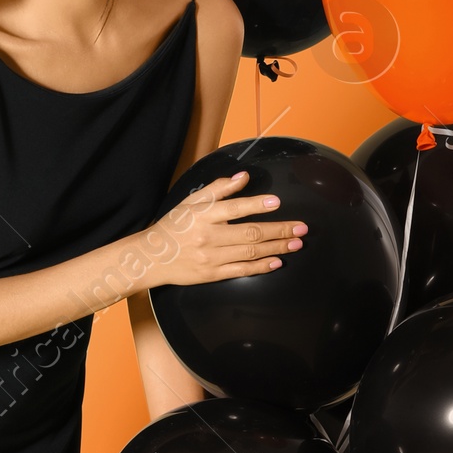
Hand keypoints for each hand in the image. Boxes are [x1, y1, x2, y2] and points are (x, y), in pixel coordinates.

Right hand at [143, 171, 306, 288]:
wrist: (151, 257)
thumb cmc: (173, 226)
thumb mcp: (191, 202)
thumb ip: (218, 189)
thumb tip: (243, 177)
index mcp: (202, 215)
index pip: (234, 208)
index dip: (257, 205)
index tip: (277, 203)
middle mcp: (208, 236)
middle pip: (250, 233)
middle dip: (279, 230)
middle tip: (301, 227)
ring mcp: (211, 258)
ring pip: (250, 252)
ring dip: (277, 248)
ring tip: (297, 243)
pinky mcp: (212, 275)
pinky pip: (242, 270)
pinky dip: (261, 266)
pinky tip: (278, 261)